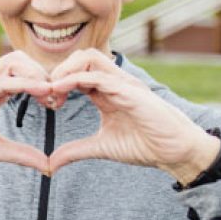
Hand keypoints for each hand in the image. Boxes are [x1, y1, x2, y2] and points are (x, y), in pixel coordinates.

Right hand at [0, 50, 54, 173]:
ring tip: (49, 93)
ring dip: (34, 74)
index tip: (57, 101)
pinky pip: (0, 81)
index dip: (43, 82)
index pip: (23, 71)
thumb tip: (47, 166)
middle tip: (56, 97)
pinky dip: (22, 83)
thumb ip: (20, 154)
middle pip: (20, 59)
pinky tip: (39, 92)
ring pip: (12, 62)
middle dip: (42, 73)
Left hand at [47, 49, 220, 182]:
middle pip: (81, 56)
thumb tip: (51, 163)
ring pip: (89, 57)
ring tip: (51, 89)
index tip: (45, 101)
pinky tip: (60, 91)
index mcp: (106, 91)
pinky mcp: (130, 90)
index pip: (77, 72)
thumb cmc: (145, 145)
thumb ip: (76, 150)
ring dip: (65, 70)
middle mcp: (114, 82)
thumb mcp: (102, 147)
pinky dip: (76, 79)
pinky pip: (99, 75)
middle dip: (58, 70)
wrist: (175, 152)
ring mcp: (123, 83)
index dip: (57, 82)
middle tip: (45, 93)